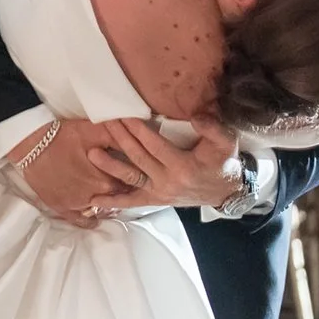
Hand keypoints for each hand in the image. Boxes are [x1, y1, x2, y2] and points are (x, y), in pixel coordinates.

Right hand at [7, 120, 140, 223]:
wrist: (32, 145)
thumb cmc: (64, 136)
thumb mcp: (95, 131)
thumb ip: (119, 138)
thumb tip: (137, 142)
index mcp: (106, 179)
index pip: (129, 183)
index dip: (132, 177)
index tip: (135, 173)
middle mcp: (95, 196)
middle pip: (116, 196)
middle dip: (121, 189)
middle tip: (123, 181)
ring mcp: (77, 204)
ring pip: (101, 208)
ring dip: (107, 202)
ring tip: (108, 194)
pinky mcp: (62, 208)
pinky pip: (81, 221)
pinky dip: (90, 220)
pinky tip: (96, 219)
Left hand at [82, 118, 241, 212]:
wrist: (226, 191)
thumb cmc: (223, 162)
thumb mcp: (225, 143)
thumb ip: (212, 128)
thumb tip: (197, 117)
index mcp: (183, 166)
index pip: (155, 145)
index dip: (138, 130)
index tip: (123, 115)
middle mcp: (167, 181)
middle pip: (138, 157)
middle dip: (120, 138)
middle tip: (105, 122)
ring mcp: (159, 192)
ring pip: (130, 178)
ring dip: (110, 166)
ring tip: (91, 153)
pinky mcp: (155, 200)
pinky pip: (131, 201)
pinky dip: (113, 202)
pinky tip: (93, 200)